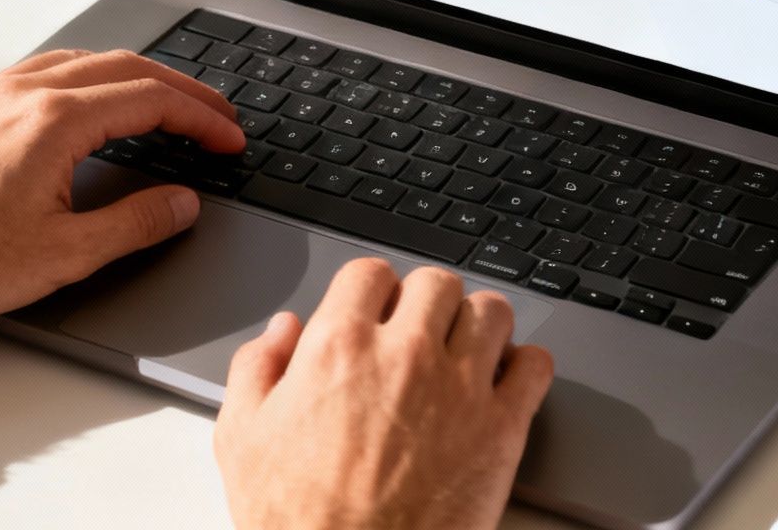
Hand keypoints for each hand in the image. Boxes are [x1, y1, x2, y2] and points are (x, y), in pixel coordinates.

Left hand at [0, 48, 243, 366]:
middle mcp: (25, 92)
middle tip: (216, 117)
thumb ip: (134, 224)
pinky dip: (91, 78)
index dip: (203, 118)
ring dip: (137, 77)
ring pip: (85, 61)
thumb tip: (181, 203)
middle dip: (182, 90)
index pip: (152, 99)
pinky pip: (47, 69)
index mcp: (55, 121)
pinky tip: (93, 103)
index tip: (228, 138)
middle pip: (127, 68)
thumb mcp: (62, 255)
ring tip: (167, 104)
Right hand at [215, 258, 555, 529]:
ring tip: (465, 350)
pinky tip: (504, 382)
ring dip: (479, 325)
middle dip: (427, 302)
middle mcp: (404, 355)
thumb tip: (282, 330)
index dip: (372, 292)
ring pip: (492, 312)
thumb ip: (257, 369)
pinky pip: (536, 365)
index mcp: (339, 347)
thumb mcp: (242, 439)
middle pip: (437, 283)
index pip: (370, 273)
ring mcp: (459, 389)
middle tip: (421, 331)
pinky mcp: (501, 430)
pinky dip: (524, 366)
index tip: (376, 311)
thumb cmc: (298, 521)